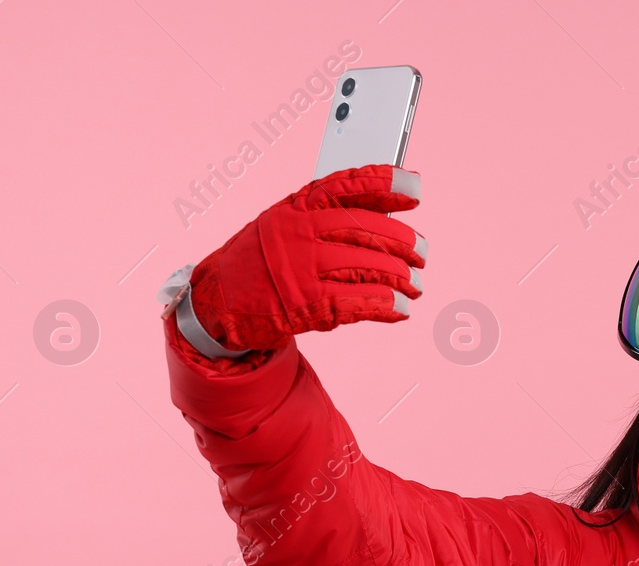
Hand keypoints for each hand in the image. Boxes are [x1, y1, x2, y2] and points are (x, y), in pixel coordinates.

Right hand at [188, 164, 425, 351]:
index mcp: (297, 206)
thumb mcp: (285, 222)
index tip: (415, 187)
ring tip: (414, 285)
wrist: (217, 300)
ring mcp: (303, 268)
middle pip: (368, 229)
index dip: (386, 184)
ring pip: (369, 266)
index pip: (347, 185)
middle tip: (421, 253)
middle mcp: (301, 232)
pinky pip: (359, 302)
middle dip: (404, 243)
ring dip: (401, 278)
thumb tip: (382, 215)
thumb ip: (324, 216)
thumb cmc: (260, 260)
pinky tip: (399, 309)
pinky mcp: (306, 305)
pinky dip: (385, 306)